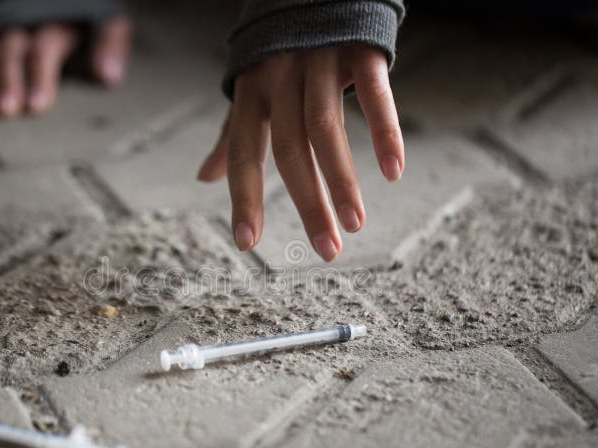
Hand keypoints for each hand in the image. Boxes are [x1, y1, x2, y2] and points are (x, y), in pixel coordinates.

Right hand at [0, 17, 130, 116]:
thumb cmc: (82, 18)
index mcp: (54, 18)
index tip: (38, 106)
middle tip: (5, 109)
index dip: (39, 76)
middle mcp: (21, 17)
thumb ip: (110, 45)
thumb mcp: (105, 22)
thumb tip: (108, 75)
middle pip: (10, 47)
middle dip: (6, 78)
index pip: (44, 47)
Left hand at [198, 46, 403, 261]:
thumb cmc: (280, 50)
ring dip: (342, 181)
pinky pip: (374, 93)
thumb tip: (204, 178)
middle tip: (327, 250)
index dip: (244, 197)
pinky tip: (393, 170)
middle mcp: (280, 77)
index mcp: (252, 92)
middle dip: (307, 203)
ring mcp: (319, 60)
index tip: (247, 243)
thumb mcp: (251, 87)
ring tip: (355, 223)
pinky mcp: (358, 48)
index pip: (244, 152)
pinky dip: (385, 132)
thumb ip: (232, 133)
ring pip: (327, 129)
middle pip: (290, 149)